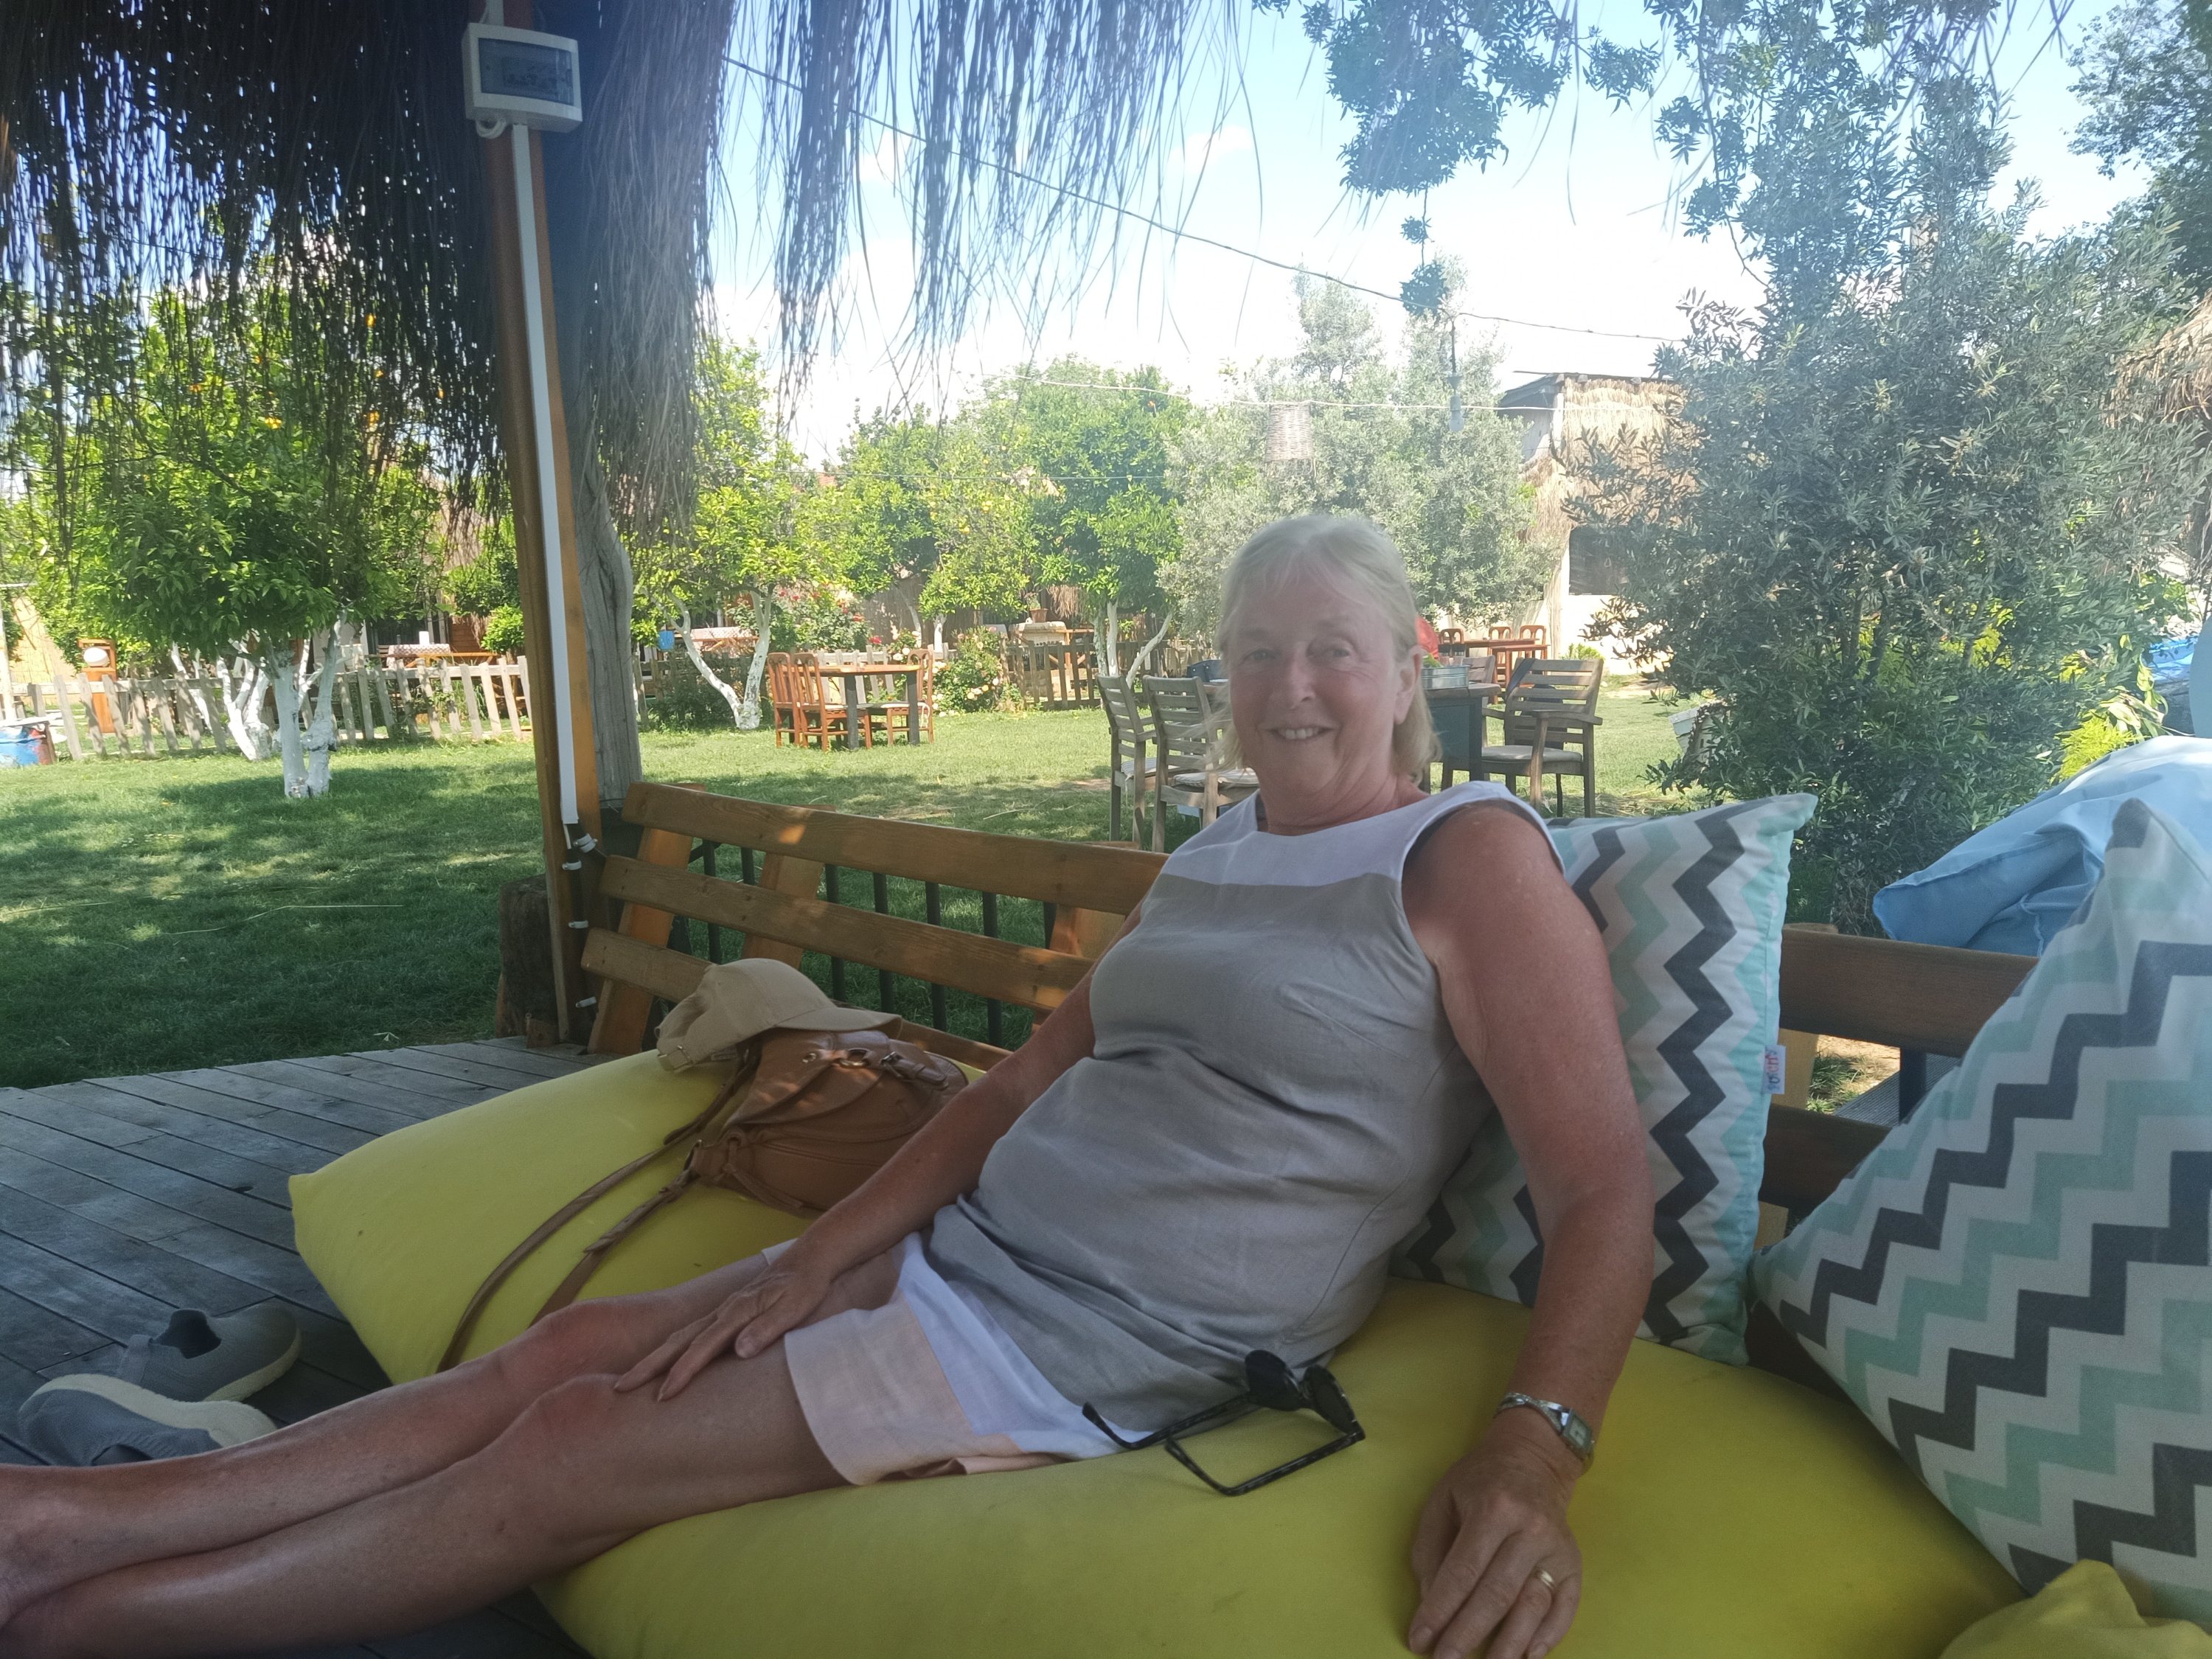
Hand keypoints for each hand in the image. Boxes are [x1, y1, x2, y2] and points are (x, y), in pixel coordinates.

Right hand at [613, 1250, 838, 1401]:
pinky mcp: (725, 1313)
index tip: (662, 1395)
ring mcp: (721, 1311)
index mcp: (737, 1312)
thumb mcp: (795, 1307)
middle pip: (678, 1341)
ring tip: (628, 1379)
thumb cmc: (804, 1287)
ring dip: (654, 1358)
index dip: (682, 1371)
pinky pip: (690, 1334)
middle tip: (619, 1389)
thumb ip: (768, 1327)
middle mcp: (722, 1311)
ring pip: (679, 1337)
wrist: (809, 1260)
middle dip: (649, 1366)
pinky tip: (663, 1362)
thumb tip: (739, 1350)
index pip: (703, 1346)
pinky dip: (670, 1349)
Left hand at [1407, 1413, 1583, 1658]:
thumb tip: (1432, 1602)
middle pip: (1497, 1594)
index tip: (1419, 1640)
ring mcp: (1557, 1549)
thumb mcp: (1443, 1499)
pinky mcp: (1574, 1562)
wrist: (1533, 1457)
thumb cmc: (1479, 1479)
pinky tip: (1529, 1655)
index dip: (1439, 1610)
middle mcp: (1530, 1530)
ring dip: (1509, 1645)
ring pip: (1533, 1606)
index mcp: (1493, 1508)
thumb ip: (1431, 1550)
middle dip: (1467, 1634)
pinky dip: (1549, 1636)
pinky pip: (1566, 1607)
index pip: (1463, 1571)